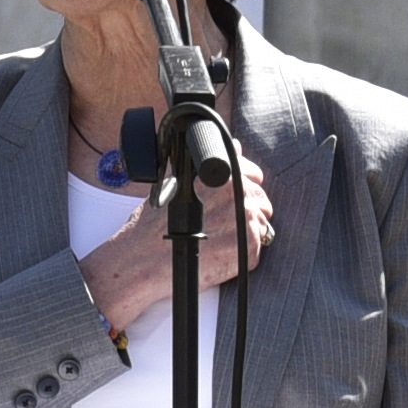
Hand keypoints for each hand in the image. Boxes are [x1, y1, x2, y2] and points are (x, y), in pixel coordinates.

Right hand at [79, 154, 275, 341]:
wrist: (145, 259)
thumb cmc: (155, 224)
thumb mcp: (177, 182)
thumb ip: (209, 166)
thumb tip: (235, 149)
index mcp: (223, 174)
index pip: (253, 175)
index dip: (244, 187)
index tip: (233, 200)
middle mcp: (238, 193)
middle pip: (262, 200)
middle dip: (247, 211)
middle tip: (222, 225)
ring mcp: (246, 220)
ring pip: (262, 223)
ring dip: (246, 232)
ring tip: (219, 240)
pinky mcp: (249, 247)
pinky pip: (258, 247)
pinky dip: (243, 252)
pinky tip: (220, 253)